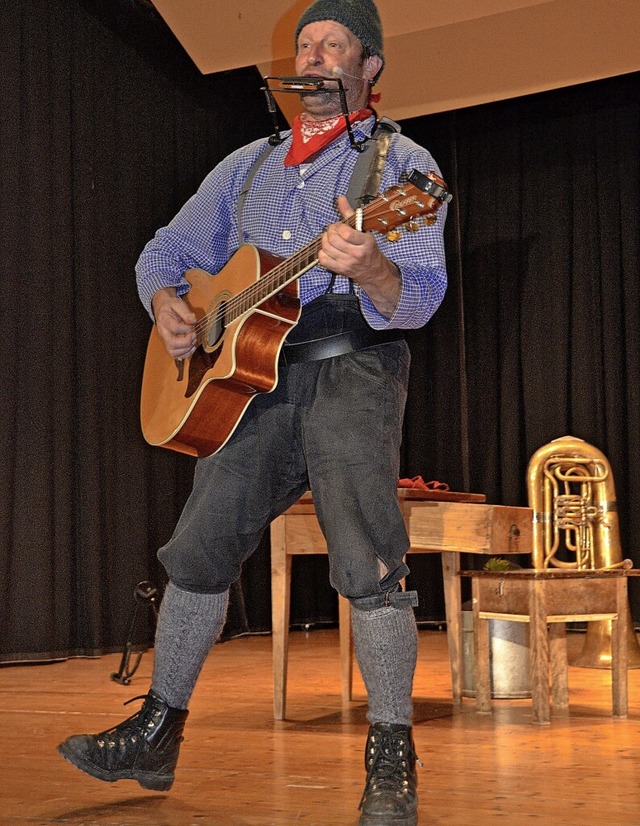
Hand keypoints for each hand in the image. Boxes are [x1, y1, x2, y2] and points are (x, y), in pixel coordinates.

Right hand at [151, 287, 196, 359]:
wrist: (162, 308)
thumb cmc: (170, 307)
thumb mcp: (178, 304)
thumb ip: (186, 313)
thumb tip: (193, 321)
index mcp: (165, 320)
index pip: (174, 328)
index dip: (186, 328)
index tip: (192, 325)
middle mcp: (164, 332)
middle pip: (172, 343)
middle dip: (187, 342)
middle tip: (194, 335)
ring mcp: (166, 340)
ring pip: (173, 352)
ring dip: (186, 349)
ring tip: (193, 341)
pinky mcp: (169, 345)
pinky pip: (175, 355)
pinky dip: (185, 354)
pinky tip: (191, 347)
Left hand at [318, 196, 401, 318]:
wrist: (373, 271)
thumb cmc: (368, 249)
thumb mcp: (363, 231)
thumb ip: (350, 214)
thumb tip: (340, 199)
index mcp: (365, 242)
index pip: (346, 233)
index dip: (339, 226)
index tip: (340, 226)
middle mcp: (356, 254)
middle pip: (333, 240)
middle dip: (330, 231)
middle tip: (333, 231)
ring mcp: (347, 263)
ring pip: (327, 248)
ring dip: (325, 240)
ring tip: (330, 238)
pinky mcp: (340, 270)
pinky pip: (323, 260)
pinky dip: (322, 252)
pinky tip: (328, 249)